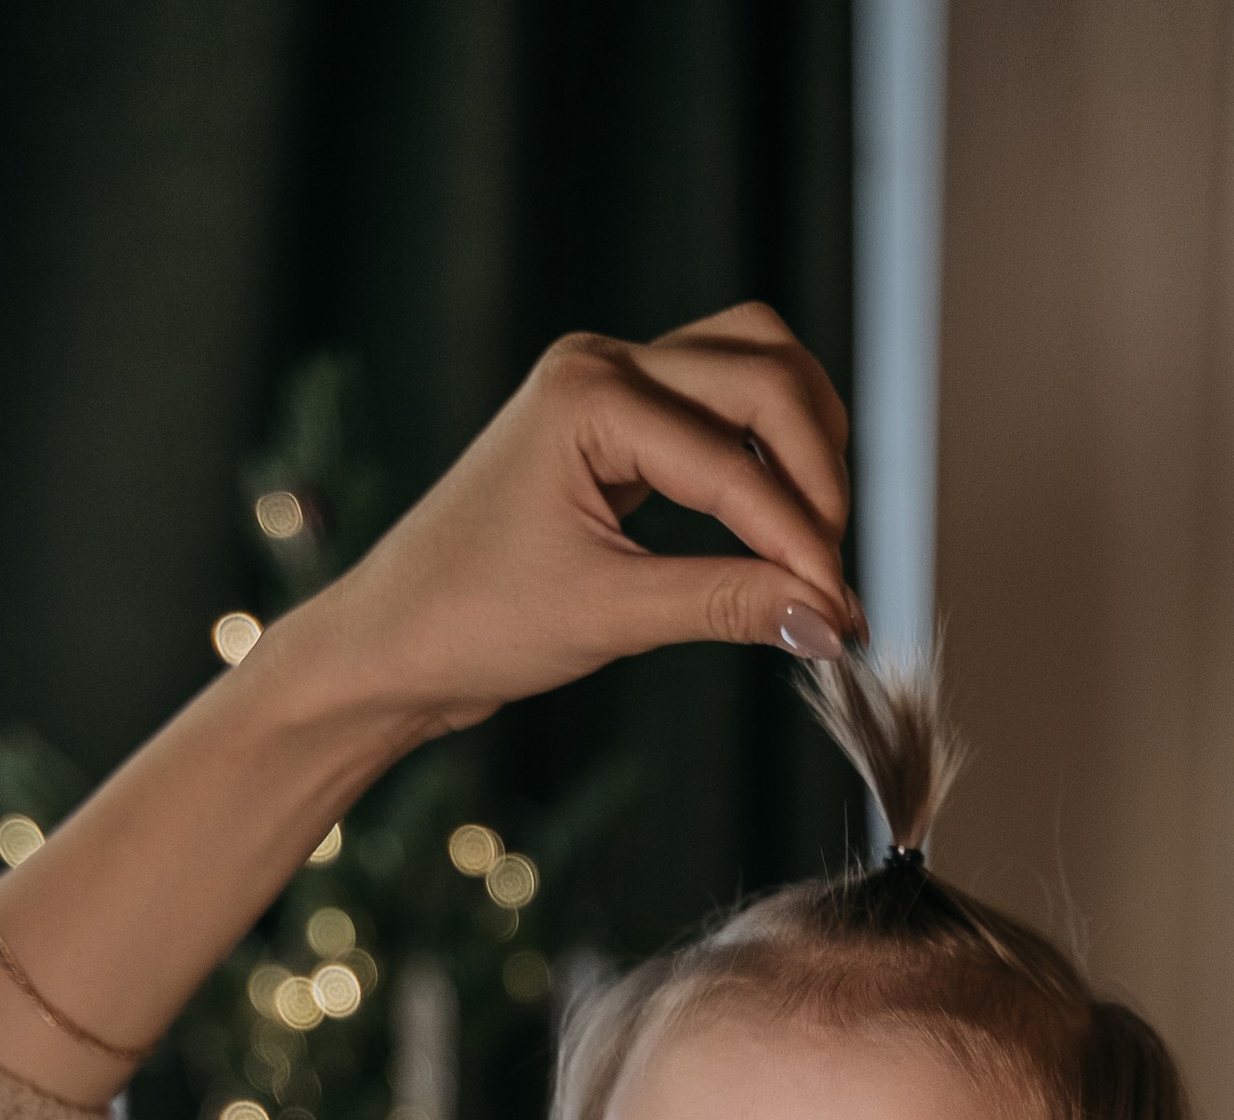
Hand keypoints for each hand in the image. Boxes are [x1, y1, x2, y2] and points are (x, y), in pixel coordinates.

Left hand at [287, 304, 857, 743]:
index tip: (842, 614)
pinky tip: (778, 522)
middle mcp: (603, 364)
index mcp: (589, 395)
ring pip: (753, 366)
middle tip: (832, 576)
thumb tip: (829, 618)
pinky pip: (721, 404)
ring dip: (803, 440)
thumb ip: (727, 604)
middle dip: (816, 474)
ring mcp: (609, 379)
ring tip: (818, 539)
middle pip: (766, 374)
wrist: (391, 641)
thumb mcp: (610, 617)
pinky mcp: (617, 416)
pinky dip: (766, 450)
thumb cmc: (472, 623)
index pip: (734, 460)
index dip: (799, 541)